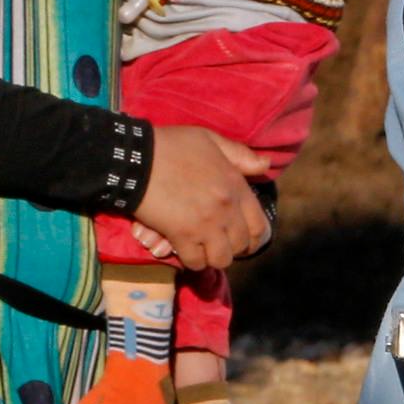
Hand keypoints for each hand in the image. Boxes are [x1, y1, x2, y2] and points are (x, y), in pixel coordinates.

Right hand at [132, 125, 271, 272]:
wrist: (138, 158)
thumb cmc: (173, 146)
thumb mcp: (211, 140)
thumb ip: (240, 155)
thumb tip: (265, 165)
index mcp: (236, 187)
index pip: (259, 226)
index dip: (253, 238)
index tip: (242, 240)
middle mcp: (226, 209)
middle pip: (241, 246)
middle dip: (231, 248)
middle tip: (218, 244)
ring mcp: (205, 225)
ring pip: (221, 259)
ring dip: (212, 257)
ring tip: (203, 249)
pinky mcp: (182, 236)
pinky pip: (195, 262)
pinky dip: (192, 261)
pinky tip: (185, 250)